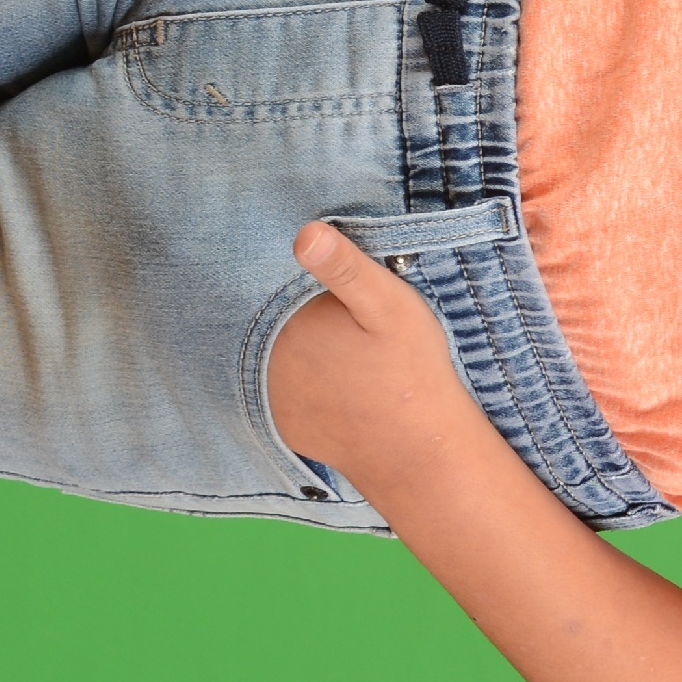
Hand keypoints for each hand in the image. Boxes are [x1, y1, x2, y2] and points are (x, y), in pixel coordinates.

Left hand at [267, 221, 483, 488]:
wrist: (417, 449)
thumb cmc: (409, 370)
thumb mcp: (389, 304)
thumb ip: (346, 266)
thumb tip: (305, 232)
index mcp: (284, 322)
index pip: (267, 281)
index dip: (290, 271)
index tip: (319, 278)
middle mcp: (264, 361)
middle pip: (264, 318)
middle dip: (287, 307)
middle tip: (339, 319)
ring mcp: (270, 397)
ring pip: (267, 354)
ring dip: (287, 344)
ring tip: (336, 348)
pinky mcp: (284, 424)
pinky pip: (278, 391)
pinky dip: (295, 380)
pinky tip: (330, 379)